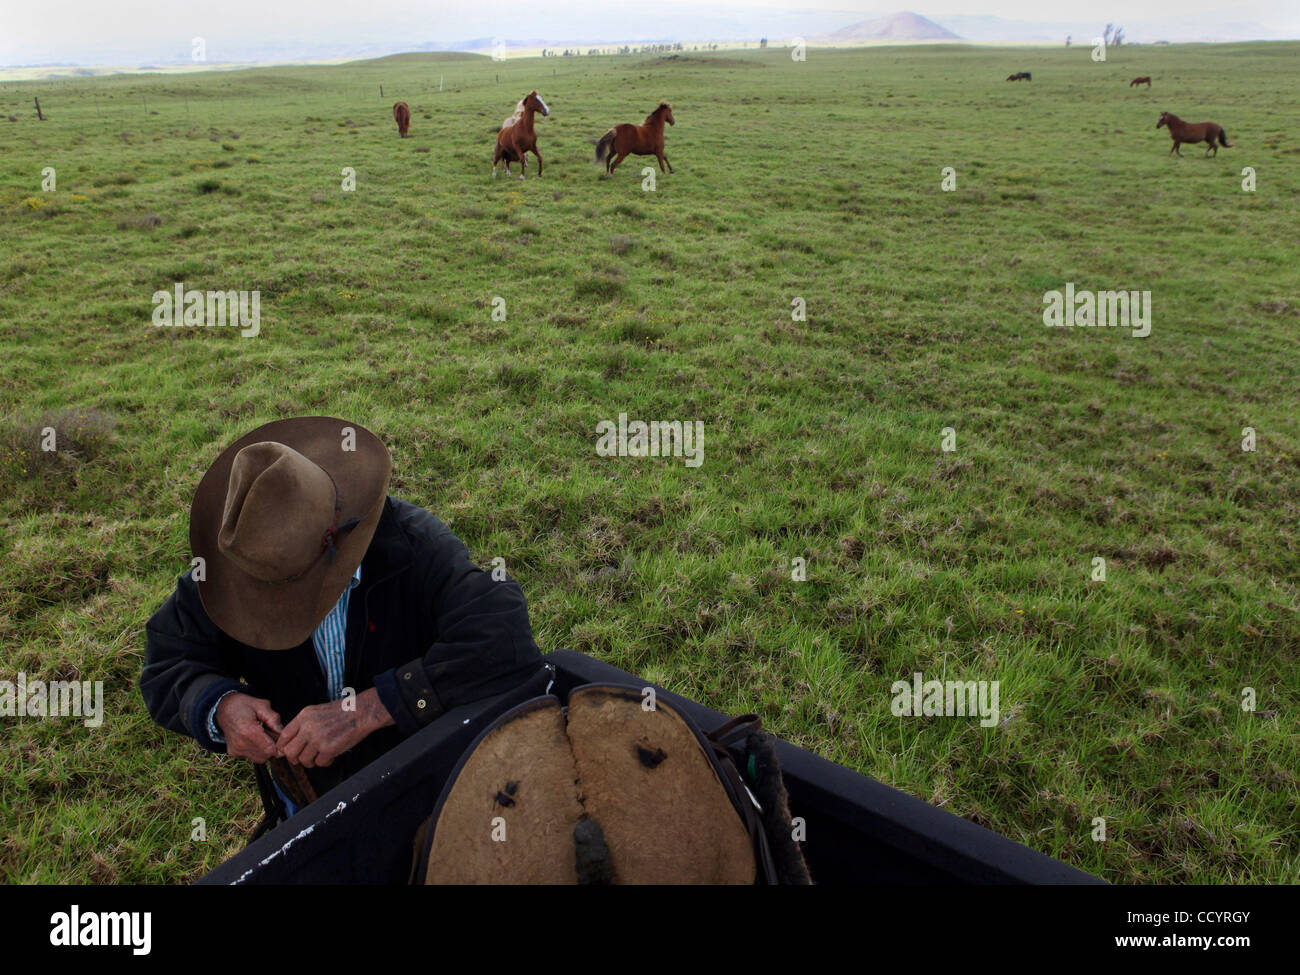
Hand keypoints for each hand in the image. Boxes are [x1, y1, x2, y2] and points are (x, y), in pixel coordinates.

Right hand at [215, 694, 281, 762]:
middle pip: (266, 756)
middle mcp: (240, 743)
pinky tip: (254, 739)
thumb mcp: (262, 705)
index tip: (279, 736)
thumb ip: (274, 719)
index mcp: (248, 730)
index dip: (279, 744)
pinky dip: (256, 751)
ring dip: (264, 750)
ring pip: (259, 759)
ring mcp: (236, 750)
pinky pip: (251, 757)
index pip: (270, 749)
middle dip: (272, 747)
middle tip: (270, 734)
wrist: (222, 709)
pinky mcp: (233, 753)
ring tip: (262, 735)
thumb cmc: (243, 705)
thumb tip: (282, 733)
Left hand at [277, 688, 393, 767]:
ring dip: (311, 761)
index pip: (284, 736)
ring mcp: (318, 739)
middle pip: (289, 752)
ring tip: (320, 756)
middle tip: (303, 758)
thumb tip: (292, 740)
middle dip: (295, 758)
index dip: (283, 747)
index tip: (287, 751)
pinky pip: (319, 763)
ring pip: (303, 760)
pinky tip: (330, 756)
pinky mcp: (328, 749)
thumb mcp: (317, 711)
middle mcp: (308, 728)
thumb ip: (303, 724)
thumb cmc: (343, 711)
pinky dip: (325, 762)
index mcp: (304, 717)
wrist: (361, 712)